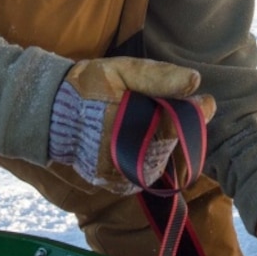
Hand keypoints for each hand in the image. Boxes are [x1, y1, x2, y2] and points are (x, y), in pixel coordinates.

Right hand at [48, 57, 215, 193]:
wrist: (49, 113)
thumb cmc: (88, 87)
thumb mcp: (121, 71)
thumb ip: (158, 77)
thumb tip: (195, 80)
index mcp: (129, 129)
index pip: (176, 127)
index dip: (196, 114)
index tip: (207, 101)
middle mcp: (125, 160)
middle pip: (170, 146)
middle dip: (179, 127)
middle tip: (181, 106)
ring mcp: (120, 176)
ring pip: (160, 162)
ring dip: (165, 143)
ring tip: (156, 121)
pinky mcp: (114, 184)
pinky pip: (144, 173)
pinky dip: (150, 156)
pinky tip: (143, 137)